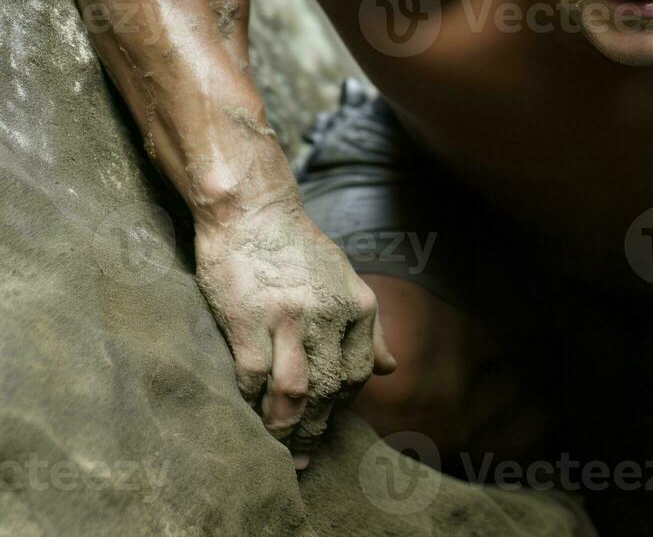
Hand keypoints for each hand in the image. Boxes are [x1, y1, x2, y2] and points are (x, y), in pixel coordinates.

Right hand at [194, 200, 397, 468]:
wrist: (252, 210)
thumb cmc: (296, 248)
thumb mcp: (346, 280)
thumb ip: (369, 327)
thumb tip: (391, 369)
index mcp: (357, 305)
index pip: (360, 372)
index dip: (345, 404)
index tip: (329, 421)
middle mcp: (329, 315)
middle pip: (331, 388)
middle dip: (319, 428)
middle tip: (305, 456)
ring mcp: (289, 319)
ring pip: (296, 392)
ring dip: (288, 428)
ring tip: (281, 449)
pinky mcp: (248, 321)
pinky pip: (255, 377)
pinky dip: (253, 401)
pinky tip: (249, 411)